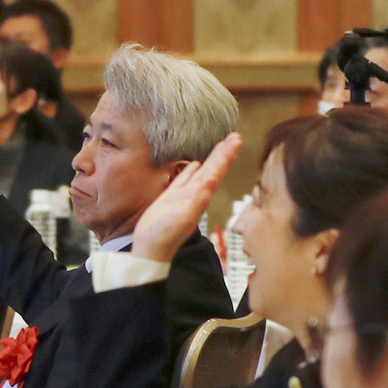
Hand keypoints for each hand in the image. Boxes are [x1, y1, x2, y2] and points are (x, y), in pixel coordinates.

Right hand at [137, 134, 243, 267]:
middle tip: (235, 136)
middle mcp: (196, 194)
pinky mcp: (171, 199)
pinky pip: (185, 180)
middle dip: (224, 152)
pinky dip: (191, 170)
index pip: (217, 171)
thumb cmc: (164, 236)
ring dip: (212, 158)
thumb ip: (197, 198)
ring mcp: (184, 196)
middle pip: (213, 168)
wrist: (151, 251)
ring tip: (221, 145)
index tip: (236, 139)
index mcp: (200, 196)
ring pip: (201, 172)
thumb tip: (212, 179)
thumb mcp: (183, 216)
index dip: (226, 155)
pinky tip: (195, 163)